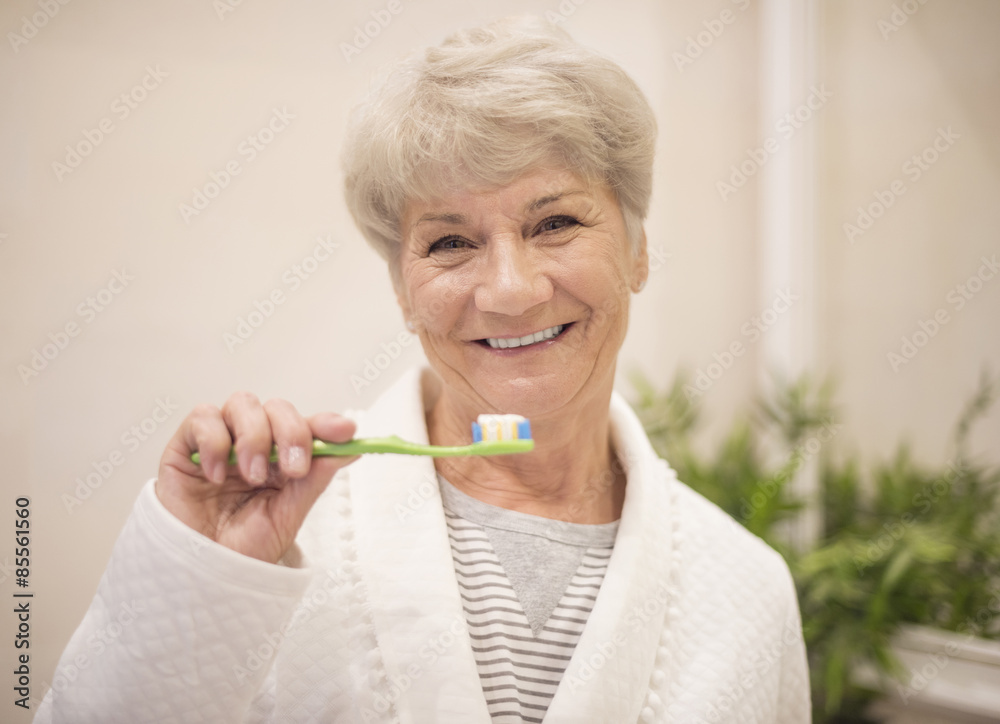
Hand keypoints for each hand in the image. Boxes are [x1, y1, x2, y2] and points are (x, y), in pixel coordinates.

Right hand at [155, 392, 357, 563]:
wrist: (198, 574)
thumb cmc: (241, 547)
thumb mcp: (287, 515)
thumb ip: (315, 479)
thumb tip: (351, 449)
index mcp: (282, 457)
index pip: (307, 426)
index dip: (326, 423)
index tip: (344, 432)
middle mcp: (254, 442)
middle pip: (277, 407)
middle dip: (292, 432)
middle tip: (294, 469)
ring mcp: (221, 440)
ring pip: (243, 404)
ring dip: (254, 437)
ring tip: (252, 476)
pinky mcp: (186, 445)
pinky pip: (202, 417)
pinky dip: (214, 442)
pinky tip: (216, 476)